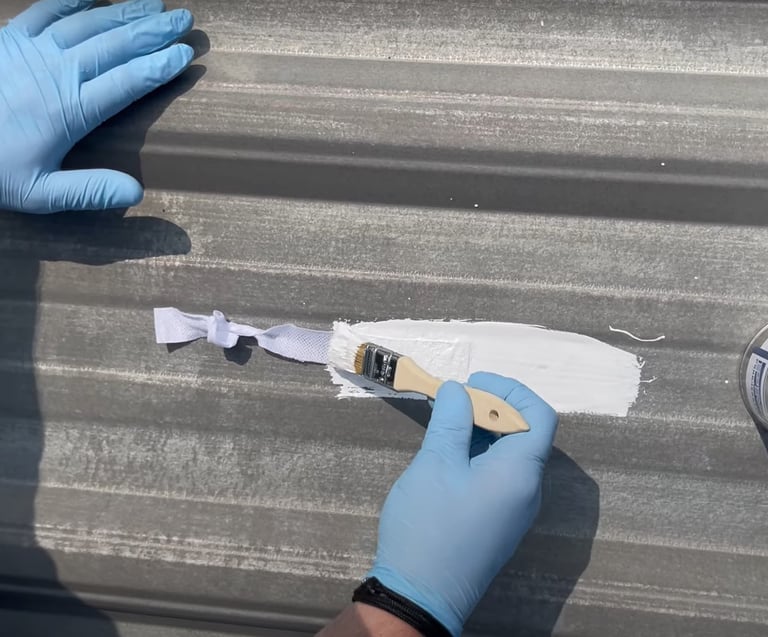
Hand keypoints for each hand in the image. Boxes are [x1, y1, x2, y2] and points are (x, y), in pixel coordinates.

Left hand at [0, 0, 193, 213]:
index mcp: (72, 109)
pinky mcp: (10, 38)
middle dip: (154, 32)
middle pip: (116, 45)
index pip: (128, 81)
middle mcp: (59, 72)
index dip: (159, 66)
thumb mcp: (40, 193)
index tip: (186, 54)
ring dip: (126, 12)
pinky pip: (47, 9)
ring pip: (89, 23)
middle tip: (184, 20)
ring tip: (156, 5)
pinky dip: (74, 0)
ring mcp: (33, 50)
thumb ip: (89, 191)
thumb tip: (136, 192)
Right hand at [368, 373, 557, 635]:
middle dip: (492, 408)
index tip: (473, 384)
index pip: (539, 416)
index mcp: (520, 473)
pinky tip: (449, 451)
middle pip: (526, 433)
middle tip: (454, 400)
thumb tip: (459, 391)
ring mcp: (513, 509)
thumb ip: (451, 421)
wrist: (421, 595)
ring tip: (446, 422)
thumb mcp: (435, 464)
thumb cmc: (429, 526)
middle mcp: (527, 490)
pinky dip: (479, 453)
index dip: (510, 391)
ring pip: (510, 454)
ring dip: (483, 430)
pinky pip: (499, 475)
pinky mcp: (498, 521)